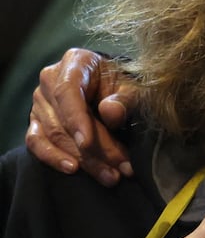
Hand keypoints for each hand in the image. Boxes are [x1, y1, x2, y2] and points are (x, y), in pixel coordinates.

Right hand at [26, 48, 136, 185]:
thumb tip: (110, 112)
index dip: (77, 119)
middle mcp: (51, 80)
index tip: (88, 142)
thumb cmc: (124, 85)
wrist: (114, 88)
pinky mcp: (37, 122)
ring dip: (84, 159)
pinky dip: (53, 157)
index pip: (67, 92)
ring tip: (110, 175)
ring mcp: (41, 102)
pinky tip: (73, 169)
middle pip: (65, 120)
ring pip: (55, 135)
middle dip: (94, 149)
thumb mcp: (134, 88)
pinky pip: (37, 142)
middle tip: (120, 169)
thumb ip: (125, 99)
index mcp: (75, 62)